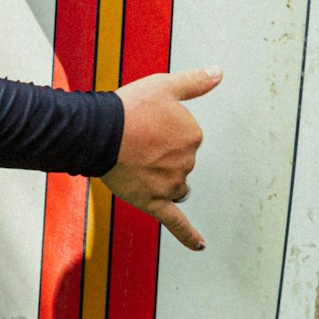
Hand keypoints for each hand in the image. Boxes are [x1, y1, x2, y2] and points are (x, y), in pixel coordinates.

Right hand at [100, 66, 222, 251]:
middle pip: (180, 161)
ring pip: (174, 184)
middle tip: (137, 140)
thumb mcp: (164, 85)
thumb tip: (219, 73)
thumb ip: (195, 82)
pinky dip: (188, 235)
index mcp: (192, 135)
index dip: (164, 128)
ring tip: (138, 162)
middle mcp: (186, 162)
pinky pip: (175, 222)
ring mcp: (170, 184)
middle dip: (162, 153)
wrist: (99, 132)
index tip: (148, 122)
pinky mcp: (154, 202)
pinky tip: (199, 245)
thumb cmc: (129, 107)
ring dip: (162, 176)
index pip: (186, 136)